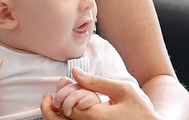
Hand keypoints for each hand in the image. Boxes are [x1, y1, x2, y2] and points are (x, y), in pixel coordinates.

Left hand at [40, 68, 158, 119]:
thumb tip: (75, 72)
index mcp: (95, 117)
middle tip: (48, 98)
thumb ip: (97, 81)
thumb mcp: (123, 90)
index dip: (61, 96)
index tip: (63, 85)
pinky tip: (69, 112)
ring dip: (57, 115)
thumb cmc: (140, 110)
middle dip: (50, 108)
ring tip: (55, 104)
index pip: (66, 107)